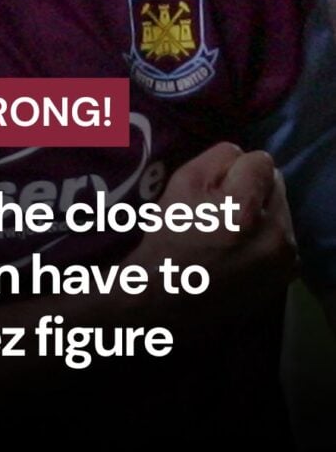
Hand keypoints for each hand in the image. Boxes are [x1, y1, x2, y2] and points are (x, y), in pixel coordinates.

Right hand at [133, 142, 297, 326]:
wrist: (166, 296)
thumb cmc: (169, 236)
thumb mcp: (182, 182)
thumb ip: (218, 157)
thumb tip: (243, 156)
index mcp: (244, 210)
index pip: (261, 160)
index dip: (234, 168)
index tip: (215, 187)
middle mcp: (274, 235)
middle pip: (276, 184)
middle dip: (251, 189)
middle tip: (220, 209)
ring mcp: (284, 259)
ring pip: (280, 210)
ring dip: (261, 212)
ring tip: (229, 230)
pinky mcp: (285, 275)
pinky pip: (282, 236)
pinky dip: (265, 236)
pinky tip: (239, 248)